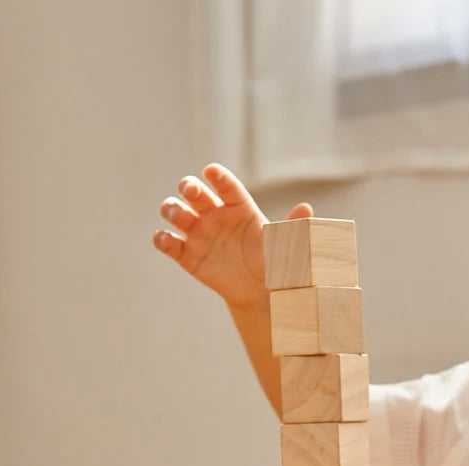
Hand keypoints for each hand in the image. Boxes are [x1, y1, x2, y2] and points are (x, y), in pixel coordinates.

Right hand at [153, 163, 312, 307]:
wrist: (259, 291)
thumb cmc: (273, 262)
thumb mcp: (284, 245)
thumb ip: (292, 226)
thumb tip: (307, 208)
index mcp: (238, 206)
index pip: (226, 185)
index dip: (217, 177)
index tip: (211, 171)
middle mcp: (214, 214)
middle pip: (194, 192)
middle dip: (188, 186)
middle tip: (191, 191)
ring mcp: (198, 233)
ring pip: (176, 211)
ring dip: (172, 209)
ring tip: (179, 216)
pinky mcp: (186, 254)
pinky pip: (167, 242)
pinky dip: (162, 239)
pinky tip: (165, 240)